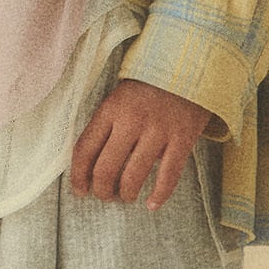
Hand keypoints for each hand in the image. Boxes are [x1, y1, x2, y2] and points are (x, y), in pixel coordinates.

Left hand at [69, 77, 218, 208]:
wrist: (190, 65)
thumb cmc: (149, 86)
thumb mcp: (120, 98)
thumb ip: (106, 126)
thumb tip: (92, 165)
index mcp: (110, 109)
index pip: (84, 149)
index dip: (78, 176)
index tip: (80, 190)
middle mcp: (131, 121)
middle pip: (105, 169)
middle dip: (101, 191)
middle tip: (105, 196)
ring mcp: (158, 130)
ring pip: (133, 177)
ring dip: (126, 194)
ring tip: (127, 196)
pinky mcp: (183, 138)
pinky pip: (168, 176)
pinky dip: (159, 195)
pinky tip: (152, 204)